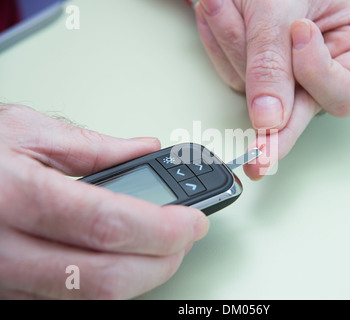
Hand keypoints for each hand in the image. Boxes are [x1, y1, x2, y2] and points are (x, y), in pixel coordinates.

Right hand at [0, 105, 208, 298]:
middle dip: (163, 261)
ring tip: (162, 245)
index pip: (108, 225)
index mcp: (15, 196)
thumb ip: (95, 146)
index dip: (163, 228)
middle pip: (106, 277)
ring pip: (91, 299)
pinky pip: (70, 302)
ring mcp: (4, 279)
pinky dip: (108, 284)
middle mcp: (4, 249)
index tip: (194, 221)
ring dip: (141, 275)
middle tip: (186, 236)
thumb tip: (145, 149)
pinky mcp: (7, 292)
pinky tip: (123, 260)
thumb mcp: (27, 131)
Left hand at [195, 0, 349, 178]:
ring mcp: (285, 71)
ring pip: (258, 93)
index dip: (320, 77)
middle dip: (269, 110)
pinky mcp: (254, 70)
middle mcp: (321, 65)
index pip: (346, 91)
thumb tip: (269, 119)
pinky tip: (216, 13)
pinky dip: (220, 44)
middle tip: (258, 157)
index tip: (299, 36)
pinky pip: (232, 74)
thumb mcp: (284, 4)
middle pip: (299, 107)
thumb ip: (275, 61)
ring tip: (220, 5)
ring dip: (232, 49)